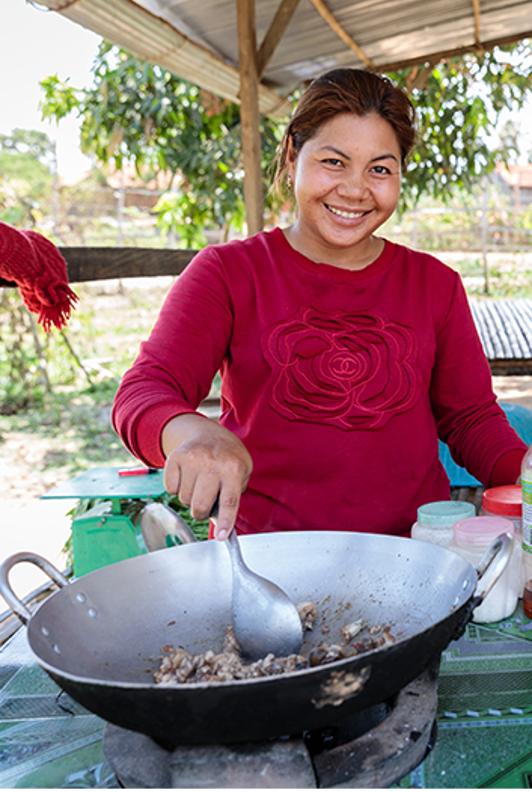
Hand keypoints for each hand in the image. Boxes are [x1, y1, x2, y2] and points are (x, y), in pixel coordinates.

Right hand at [162, 413, 252, 540]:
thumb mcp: (242, 472)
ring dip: (190, 498)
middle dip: (201, 513)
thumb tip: (220, 524)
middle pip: (200, 506)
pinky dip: (178, 488)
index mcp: (233, 468)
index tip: (221, 537)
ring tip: (199, 484)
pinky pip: (171, 489)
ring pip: (184, 500)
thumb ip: (233, 496)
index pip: (229, 501)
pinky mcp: (174, 458)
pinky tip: (187, 477)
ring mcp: (191, 459)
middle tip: (205, 504)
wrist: (207, 432)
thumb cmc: (228, 458)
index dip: (224, 522)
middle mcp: (212, 463)